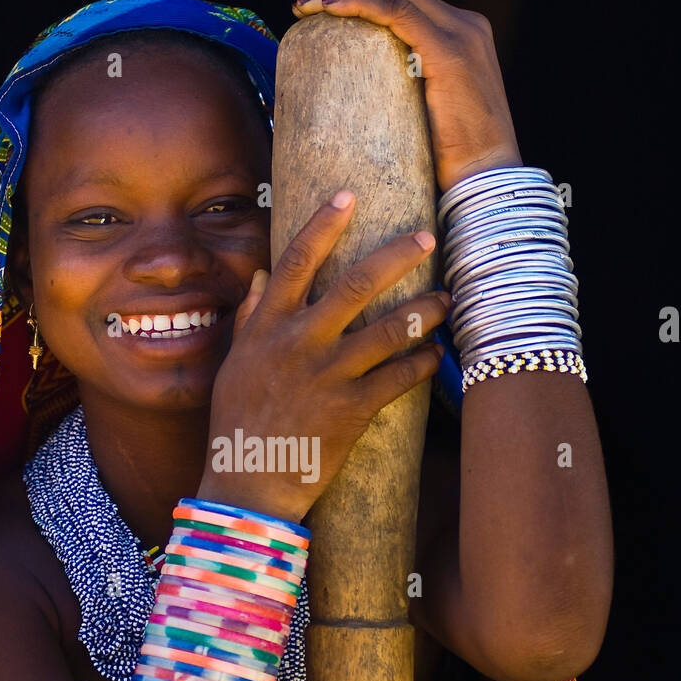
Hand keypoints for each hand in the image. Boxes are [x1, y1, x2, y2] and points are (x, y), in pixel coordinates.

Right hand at [197, 191, 449, 524]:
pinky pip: (398, 377)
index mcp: (267, 327)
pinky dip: (422, 363)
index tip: (349, 194)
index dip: (324, 223)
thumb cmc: (237, 426)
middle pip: (355, 284)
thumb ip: (250, 318)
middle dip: (397, 255)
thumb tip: (263, 276)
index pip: (297, 260)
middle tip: (429, 236)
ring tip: (447, 300)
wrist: (247, 486)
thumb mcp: (232, 366)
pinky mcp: (352, 409)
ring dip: (424, 311)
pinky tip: (437, 355)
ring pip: (388, 329)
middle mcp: (298, 343)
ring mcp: (327, 375)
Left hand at [292, 0, 521, 192]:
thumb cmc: (455, 161)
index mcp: (464, 36)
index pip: (408, 2)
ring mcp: (461, 35)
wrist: (485, 179)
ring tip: (308, 6)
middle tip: (305, 5)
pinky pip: (398, 14)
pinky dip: (363, 5)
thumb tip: (364, 100)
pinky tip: (333, 10)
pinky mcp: (449, 53)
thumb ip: (410, 93)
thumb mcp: (432, 114)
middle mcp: (467, 26)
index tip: (321, 10)